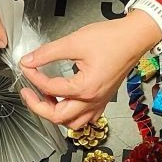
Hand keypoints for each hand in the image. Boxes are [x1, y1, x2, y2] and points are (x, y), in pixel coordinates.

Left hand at [19, 12, 161, 128]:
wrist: (135, 37)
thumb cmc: (112, 39)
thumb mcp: (74, 42)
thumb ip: (48, 53)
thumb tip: (30, 60)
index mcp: (85, 88)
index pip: (50, 88)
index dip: (33, 77)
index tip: (27, 66)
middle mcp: (93, 100)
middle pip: (58, 117)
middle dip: (38, 106)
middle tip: (27, 93)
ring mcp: (99, 102)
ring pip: (73, 123)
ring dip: (56, 115)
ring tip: (45, 99)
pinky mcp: (103, 99)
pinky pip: (85, 118)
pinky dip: (72, 115)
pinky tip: (64, 102)